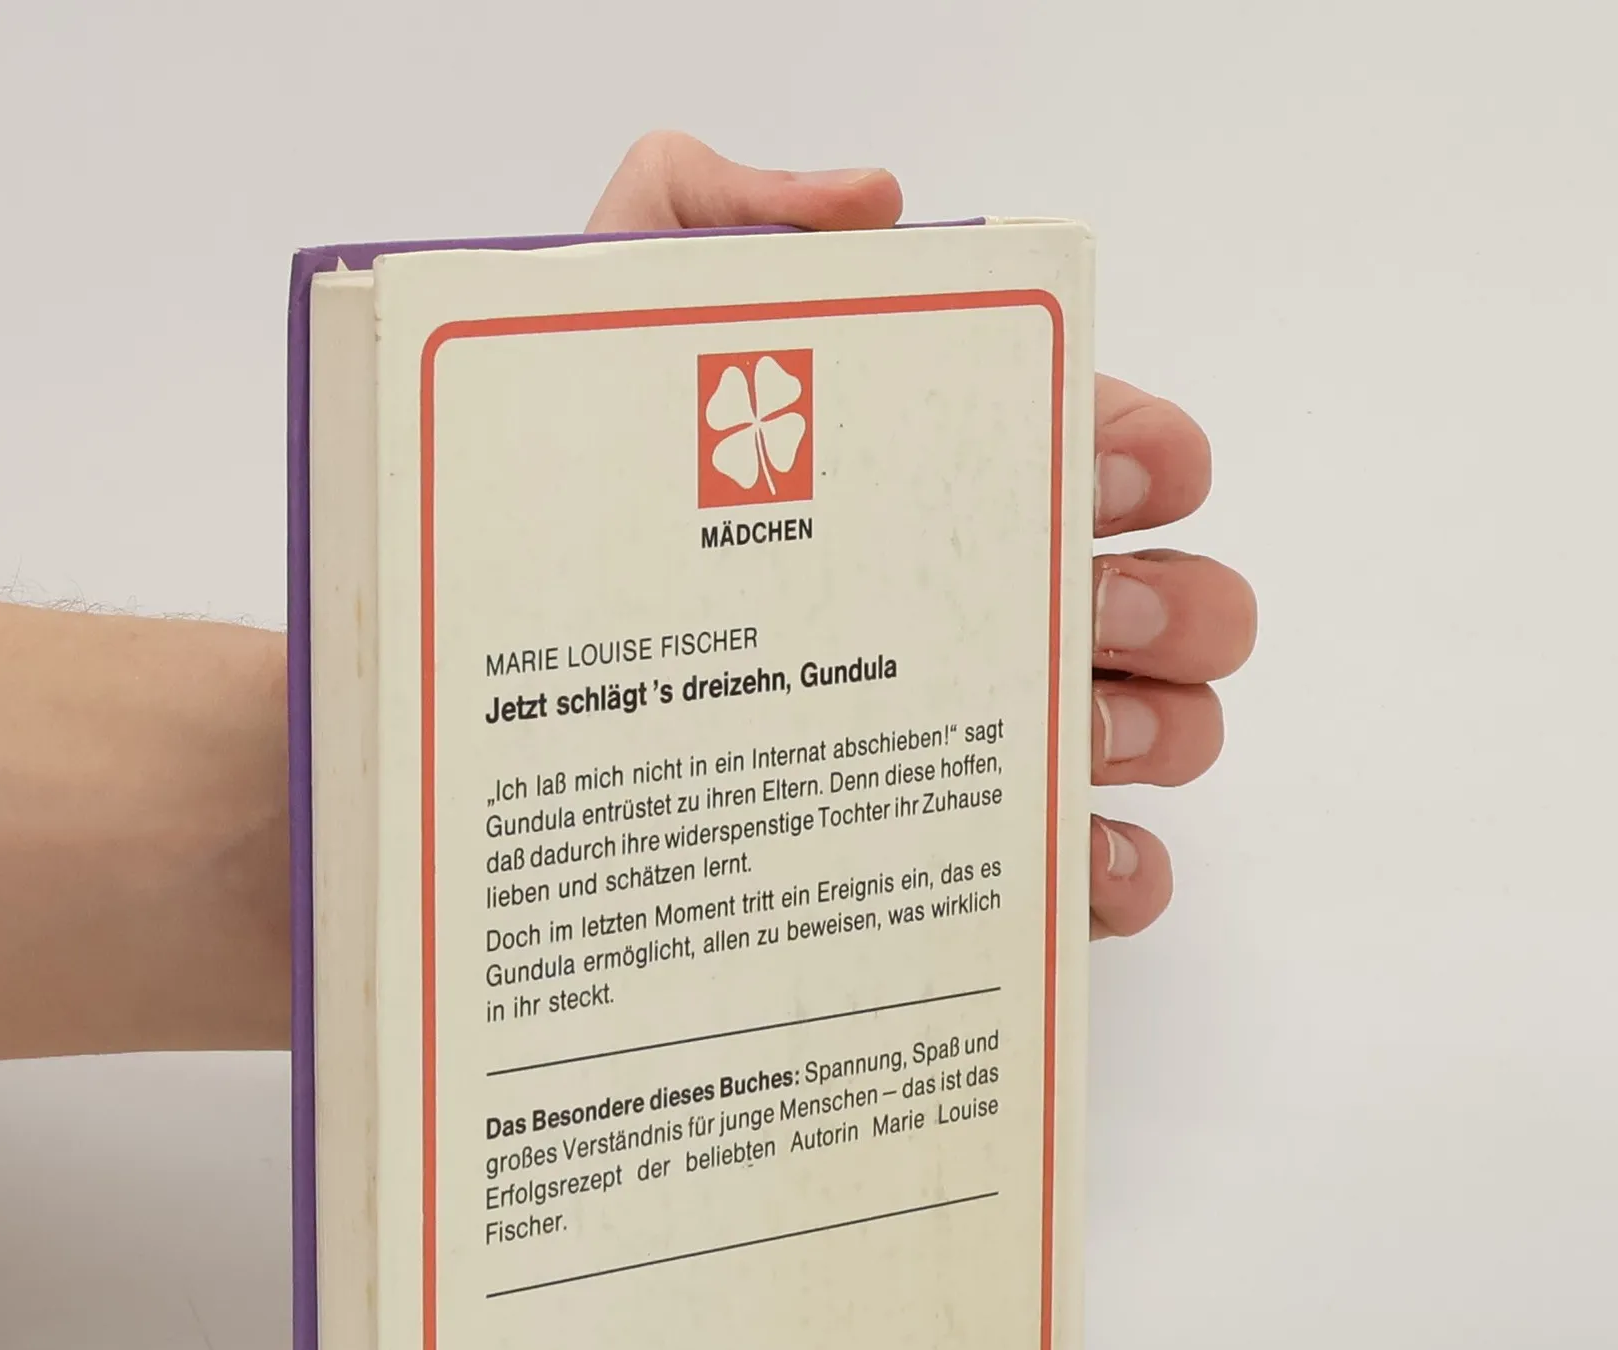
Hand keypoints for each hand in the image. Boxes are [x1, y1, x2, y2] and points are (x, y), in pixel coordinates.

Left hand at [588, 133, 1255, 938]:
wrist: (447, 730)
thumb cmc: (526, 535)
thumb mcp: (587, 340)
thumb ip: (708, 218)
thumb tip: (876, 200)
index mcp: (914, 492)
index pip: (1082, 452)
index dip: (1136, 451)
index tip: (1112, 469)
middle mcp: (957, 614)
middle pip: (1152, 602)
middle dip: (1170, 600)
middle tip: (1084, 609)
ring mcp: (957, 749)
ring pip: (1147, 735)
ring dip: (1158, 729)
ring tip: (1086, 733)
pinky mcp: (933, 871)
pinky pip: (1068, 881)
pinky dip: (1109, 874)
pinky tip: (1074, 863)